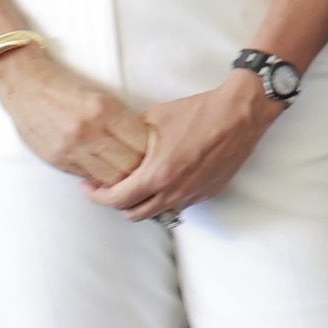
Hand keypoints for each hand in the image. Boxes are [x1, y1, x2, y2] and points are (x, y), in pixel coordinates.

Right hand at [0, 46, 153, 190]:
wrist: (24, 84)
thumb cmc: (61, 87)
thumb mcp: (98, 96)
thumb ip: (118, 120)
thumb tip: (141, 143)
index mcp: (104, 109)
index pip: (141, 141)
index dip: (152, 150)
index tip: (154, 151)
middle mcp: (89, 131)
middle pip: (130, 165)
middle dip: (140, 169)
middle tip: (144, 167)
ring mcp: (72, 148)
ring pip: (111, 178)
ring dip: (120, 178)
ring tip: (124, 173)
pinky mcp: (58, 159)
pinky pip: (88, 177)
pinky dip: (99, 178)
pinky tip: (102, 171)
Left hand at [88, 74, 280, 221]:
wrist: (238, 115)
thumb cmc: (199, 113)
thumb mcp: (155, 117)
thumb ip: (133, 136)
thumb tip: (119, 141)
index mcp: (156, 175)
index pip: (116, 200)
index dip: (96, 196)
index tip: (89, 187)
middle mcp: (174, 192)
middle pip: (134, 214)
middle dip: (118, 203)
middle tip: (112, 186)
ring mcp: (193, 195)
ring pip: (158, 212)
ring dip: (144, 202)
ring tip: (139, 184)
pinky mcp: (208, 192)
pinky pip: (181, 203)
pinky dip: (168, 196)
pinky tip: (168, 178)